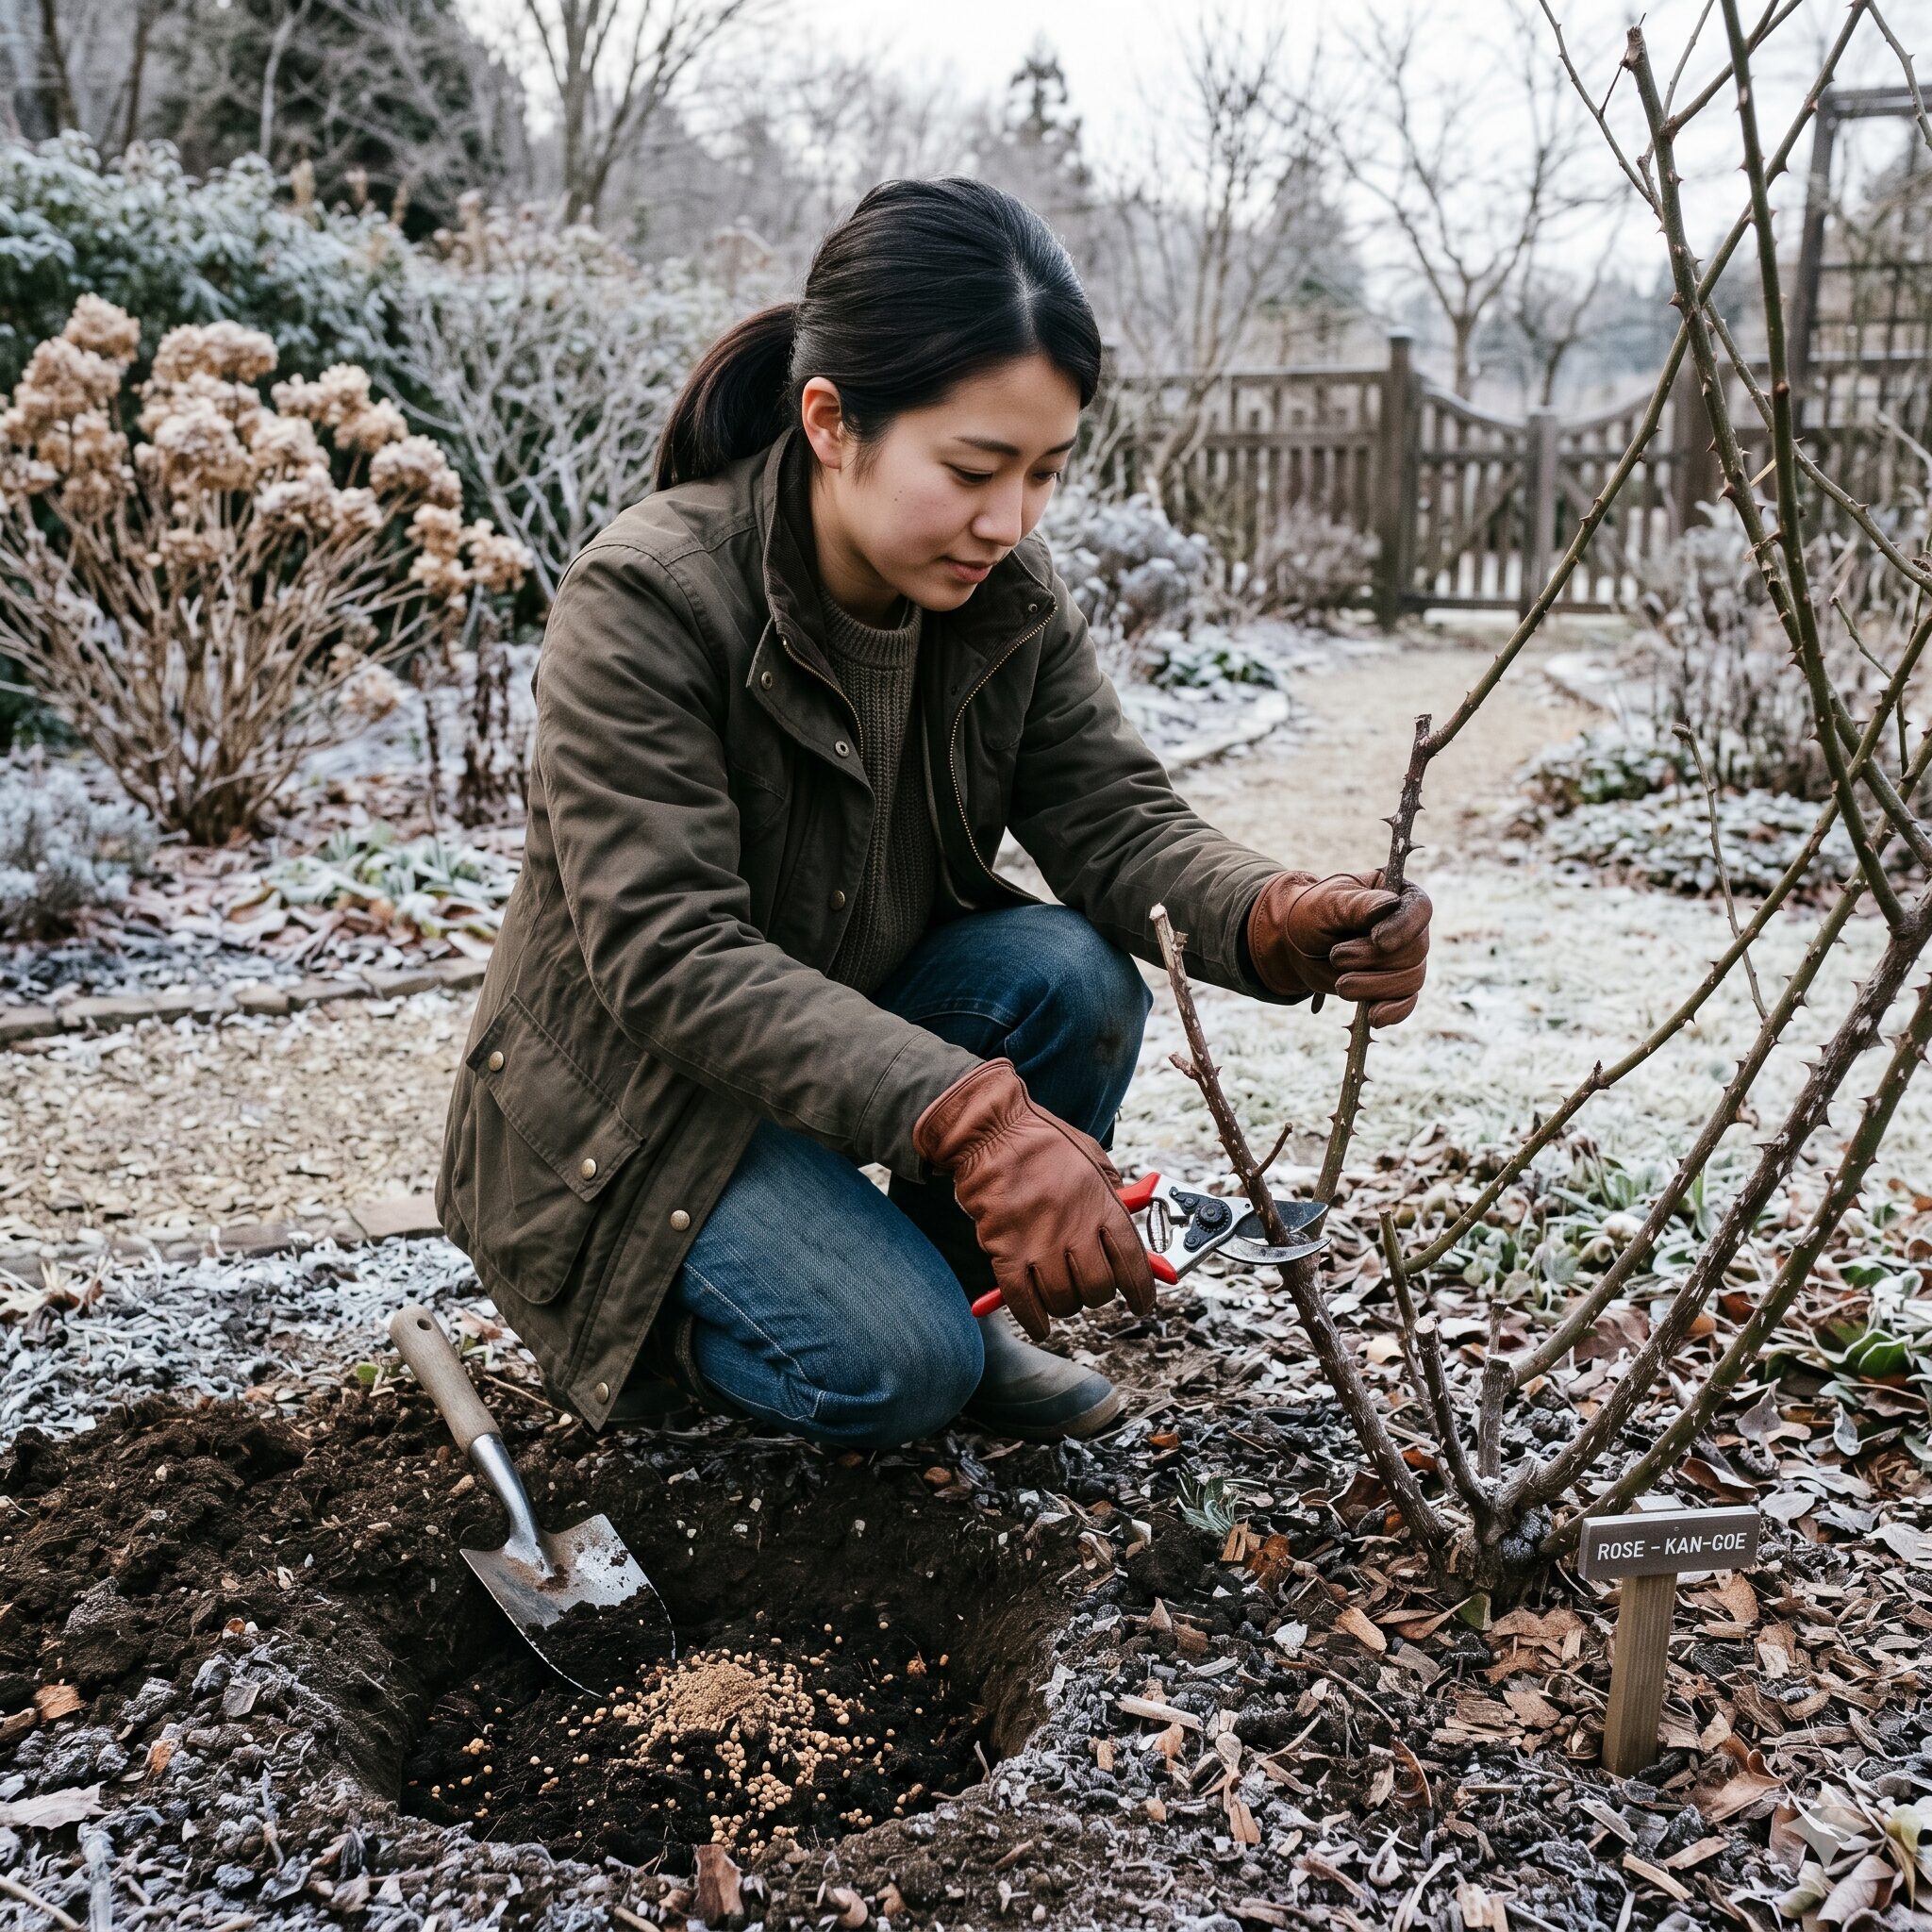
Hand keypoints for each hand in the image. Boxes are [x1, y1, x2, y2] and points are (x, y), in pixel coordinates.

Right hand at [912, 1058, 1158, 1341]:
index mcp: (1102, 1203)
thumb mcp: (1093, 1159)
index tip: (1141, 1303)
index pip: (1132, 1261)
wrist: (990, 1133)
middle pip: (1097, 1288)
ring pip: (1062, 1300)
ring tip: (1061, 1294)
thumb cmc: (1043, 1143)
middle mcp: (1073, 1227)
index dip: (1141, 1289)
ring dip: (1065, 1305)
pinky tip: (1039, 1324)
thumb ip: (1114, 1196)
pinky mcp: (1004, 1251)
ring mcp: (1037, 1242)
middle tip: (1091, 1288)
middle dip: (1098, 1296)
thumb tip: (1131, 1233)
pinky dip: (1032, 1318)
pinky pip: (1022, 1300)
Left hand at [1247, 868, 1431, 1024]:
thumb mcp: (1329, 903)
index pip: (1419, 909)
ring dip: (1374, 986)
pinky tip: (1373, 1018)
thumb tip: (1391, 904)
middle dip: (1374, 960)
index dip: (1404, 927)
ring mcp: (1405, 958)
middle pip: (1415, 950)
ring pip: (1411, 979)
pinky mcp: (1396, 986)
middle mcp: (1409, 926)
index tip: (1378, 940)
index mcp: (1398, 894)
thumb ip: (1359, 904)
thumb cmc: (1313, 914)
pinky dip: (1393, 1012)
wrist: (1296, 944)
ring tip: (1340, 985)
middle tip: (1336, 958)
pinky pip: (1407, 1003)